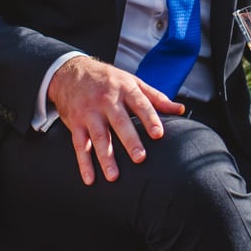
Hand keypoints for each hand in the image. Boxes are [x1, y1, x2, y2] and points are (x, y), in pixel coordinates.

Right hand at [48, 56, 186, 185]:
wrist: (70, 71)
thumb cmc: (108, 79)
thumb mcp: (132, 82)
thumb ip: (156, 97)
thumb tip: (181, 109)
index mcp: (125, 89)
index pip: (140, 104)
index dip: (149, 119)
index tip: (158, 134)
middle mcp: (107, 100)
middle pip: (119, 122)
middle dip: (129, 140)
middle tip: (139, 158)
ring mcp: (89, 113)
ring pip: (99, 136)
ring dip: (106, 157)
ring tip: (114, 176)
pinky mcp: (75, 123)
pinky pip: (79, 145)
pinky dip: (84, 163)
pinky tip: (90, 179)